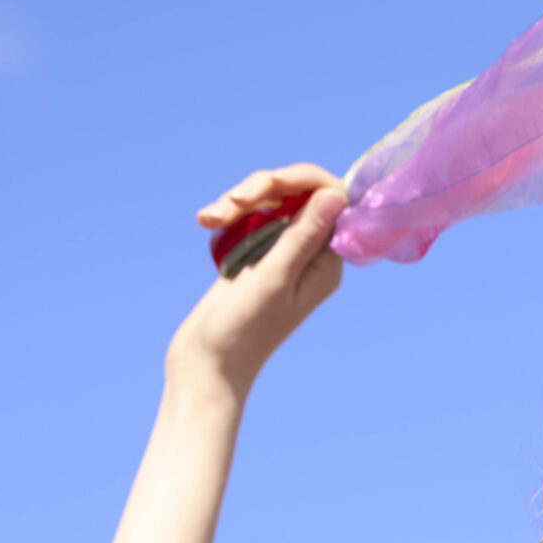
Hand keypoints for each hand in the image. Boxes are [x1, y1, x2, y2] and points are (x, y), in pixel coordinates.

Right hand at [173, 165, 348, 400]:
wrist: (206, 362)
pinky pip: (250, 216)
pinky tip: (207, 221)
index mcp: (326, 263)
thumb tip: (336, 195)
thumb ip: (304, 235)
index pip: (331, 199)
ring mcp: (281, 253)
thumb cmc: (244, 328)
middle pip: (298, 193)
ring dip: (240, 201)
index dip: (303, 181)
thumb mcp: (274, 277)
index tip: (270, 185)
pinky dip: (229, 213)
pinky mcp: (255, 254)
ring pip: (270, 201)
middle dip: (264, 188)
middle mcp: (310, 256)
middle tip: (233, 203)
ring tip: (211, 218)